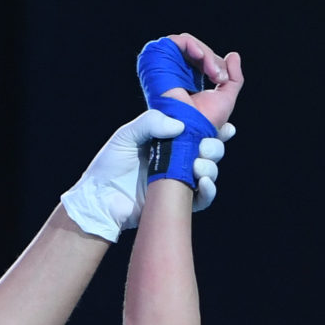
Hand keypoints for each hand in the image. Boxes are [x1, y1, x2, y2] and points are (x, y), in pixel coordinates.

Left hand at [61, 109, 228, 236]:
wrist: (99, 199)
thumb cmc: (109, 165)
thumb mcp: (126, 135)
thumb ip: (151, 122)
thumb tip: (181, 126)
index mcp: (170, 140)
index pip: (199, 130)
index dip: (216, 127)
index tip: (225, 126)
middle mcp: (179, 159)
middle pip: (210, 150)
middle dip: (215, 146)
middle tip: (203, 148)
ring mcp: (180, 180)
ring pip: (210, 171)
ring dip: (211, 167)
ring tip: (198, 166)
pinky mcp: (179, 202)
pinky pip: (203, 198)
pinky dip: (209, 190)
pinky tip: (203, 182)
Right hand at [154, 33, 243, 129]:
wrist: (192, 131)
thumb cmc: (205, 121)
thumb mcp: (226, 97)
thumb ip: (234, 77)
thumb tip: (233, 55)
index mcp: (187, 79)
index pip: (201, 57)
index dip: (215, 62)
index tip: (223, 78)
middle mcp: (175, 72)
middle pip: (194, 49)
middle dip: (212, 58)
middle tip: (219, 76)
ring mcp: (166, 68)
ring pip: (187, 43)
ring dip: (204, 52)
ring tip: (211, 71)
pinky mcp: (159, 65)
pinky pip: (175, 42)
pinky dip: (191, 44)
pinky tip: (200, 56)